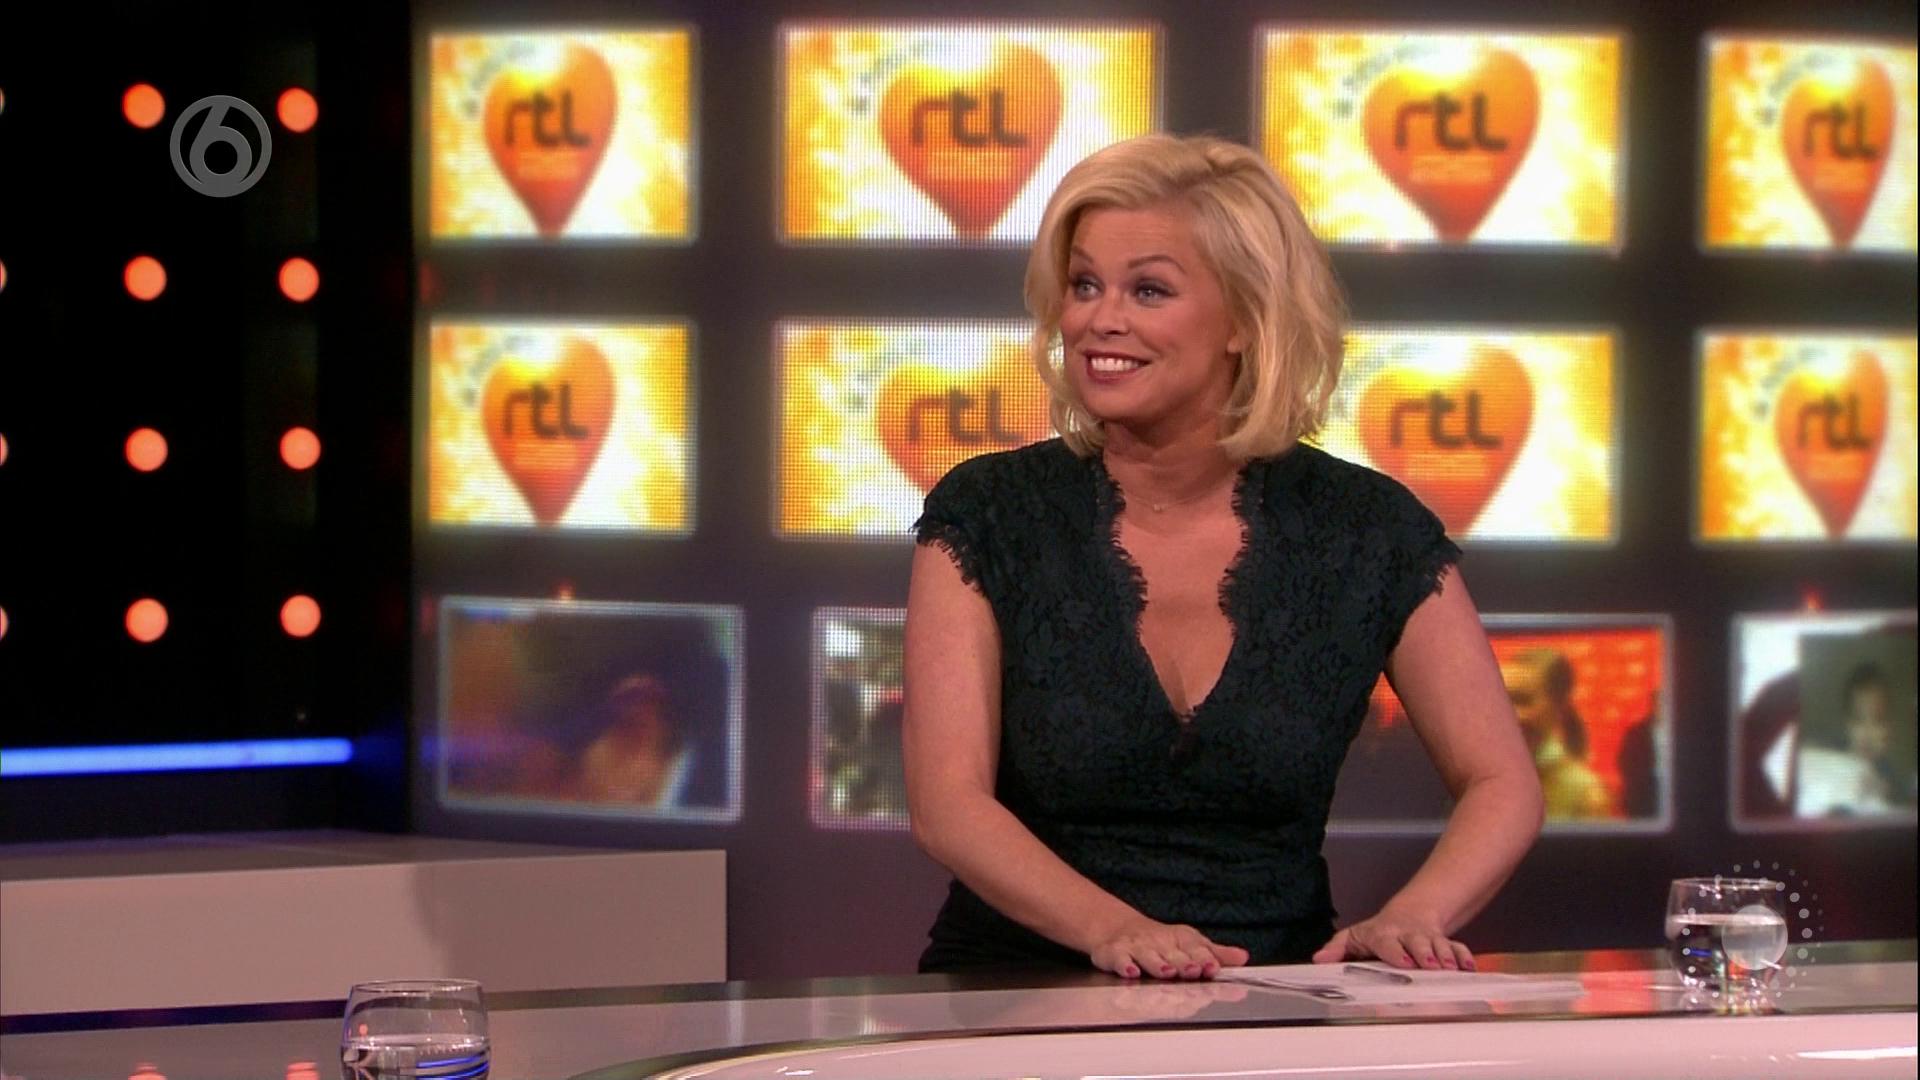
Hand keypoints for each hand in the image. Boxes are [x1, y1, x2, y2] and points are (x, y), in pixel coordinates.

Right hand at [1090, 917, 1249, 979]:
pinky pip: (1119, 958)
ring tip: (1167, 972)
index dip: (1205, 958)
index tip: (1213, 967)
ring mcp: (1137, 946)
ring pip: (1148, 956)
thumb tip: (1243, 958)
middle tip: (1195, 971)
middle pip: (1173, 954)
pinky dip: (1124, 965)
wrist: (1120, 930)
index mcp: (1180, 939)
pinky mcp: (1115, 952)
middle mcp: (1159, 941)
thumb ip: (1216, 953)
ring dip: (1157, 964)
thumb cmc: (1162, 943)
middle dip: (1184, 964)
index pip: (1195, 947)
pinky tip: (1131, 972)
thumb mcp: (1190, 944)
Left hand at [1311, 909, 1474, 970]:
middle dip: (1424, 952)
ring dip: (1445, 956)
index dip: (1395, 952)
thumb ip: (1337, 948)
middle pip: (1417, 941)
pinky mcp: (1445, 942)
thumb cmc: (1379, 933)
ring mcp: (1428, 937)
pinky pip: (1458, 948)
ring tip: (1451, 969)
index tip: (1404, 963)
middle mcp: (1407, 934)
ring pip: (1439, 944)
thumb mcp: (1355, 937)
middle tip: (1430, 965)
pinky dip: (1465, 957)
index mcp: (1383, 934)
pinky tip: (1470, 969)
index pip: (1387, 941)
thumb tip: (1318, 959)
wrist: (1410, 914)